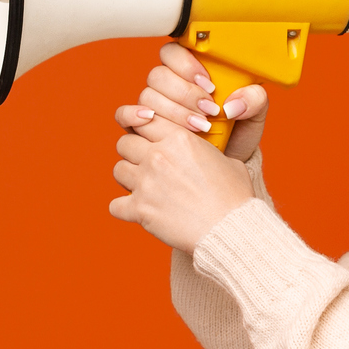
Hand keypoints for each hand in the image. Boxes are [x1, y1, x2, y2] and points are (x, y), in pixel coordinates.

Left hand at [108, 108, 255, 251]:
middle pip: (124, 142)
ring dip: (128, 178)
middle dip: (133, 153)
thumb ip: (206, 150)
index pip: (145, 120)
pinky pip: (115, 204)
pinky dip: (124, 209)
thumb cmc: (234, 197)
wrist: (229, 228)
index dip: (145, 129)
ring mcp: (146, 182)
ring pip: (118, 170)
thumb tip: (204, 152)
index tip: (150, 139)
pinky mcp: (139, 208)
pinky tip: (137, 211)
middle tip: (146, 165)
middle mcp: (158, 156)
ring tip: (143, 187)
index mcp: (179, 138)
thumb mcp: (227, 160)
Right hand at [122, 42, 268, 161]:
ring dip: (173, 112)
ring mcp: (153, 106)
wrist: (226, 165)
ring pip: (147, 96)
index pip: (174, 52)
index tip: (209, 84)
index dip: (186, 64)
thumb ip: (254, 100)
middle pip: (159, 75)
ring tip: (199, 127)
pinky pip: (124, 114)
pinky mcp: (141, 127)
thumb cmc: (236, 136)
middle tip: (208, 110)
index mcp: (191, 72)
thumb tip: (233, 103)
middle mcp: (168, 86)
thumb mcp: (254, 116)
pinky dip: (133, 115)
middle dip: (185, 94)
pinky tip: (151, 121)